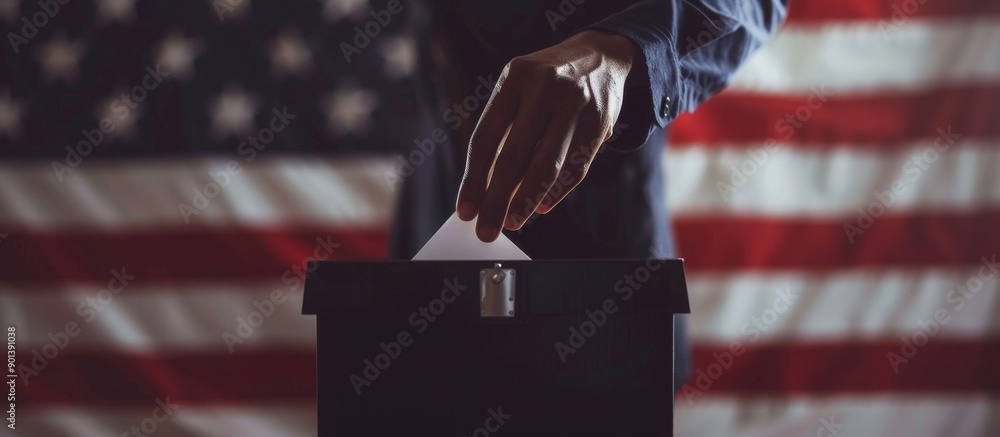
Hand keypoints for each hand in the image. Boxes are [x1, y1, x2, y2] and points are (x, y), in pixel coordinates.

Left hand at [455, 30, 635, 241]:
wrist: (600, 56)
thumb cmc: (546, 82)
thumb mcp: (519, 89)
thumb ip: (503, 130)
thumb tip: (484, 188)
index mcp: (514, 78)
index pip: (485, 137)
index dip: (473, 179)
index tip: (465, 210)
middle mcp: (544, 88)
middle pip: (513, 157)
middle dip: (497, 200)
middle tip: (486, 229)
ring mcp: (575, 104)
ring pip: (546, 166)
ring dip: (526, 202)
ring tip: (512, 222)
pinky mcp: (599, 123)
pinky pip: (575, 168)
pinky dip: (556, 192)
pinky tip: (541, 207)